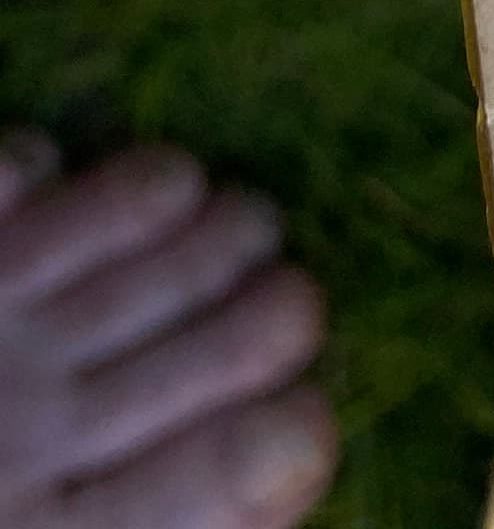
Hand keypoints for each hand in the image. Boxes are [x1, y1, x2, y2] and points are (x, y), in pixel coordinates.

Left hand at [0, 140, 332, 528]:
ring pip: (167, 216)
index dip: (301, 430)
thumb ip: (169, 515)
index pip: (248, 462)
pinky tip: (61, 199)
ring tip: (223, 228)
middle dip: (285, 308)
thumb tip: (293, 455)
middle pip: (244, 331)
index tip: (296, 423)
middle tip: (276, 308)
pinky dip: (55, 165)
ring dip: (217, 217)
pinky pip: (31, 160)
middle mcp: (39, 425)